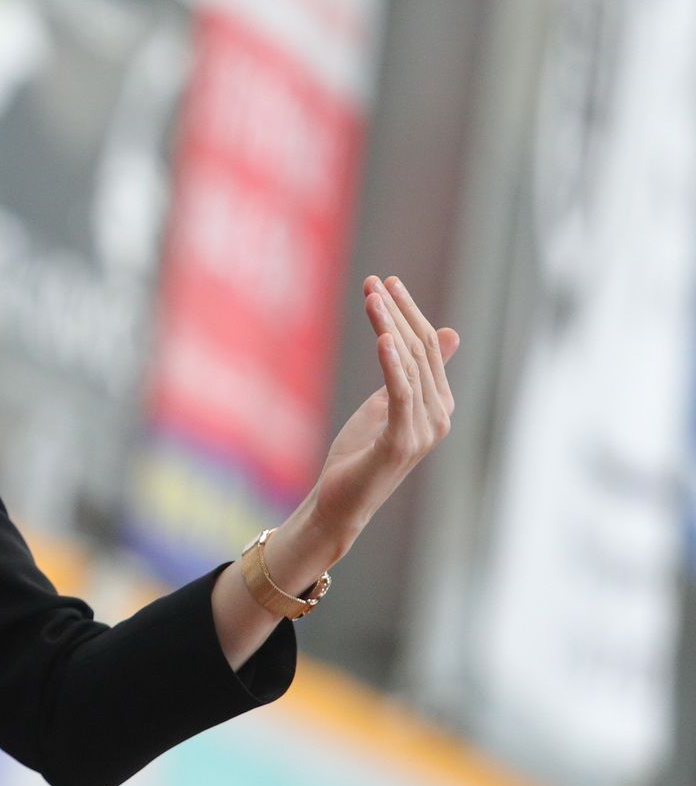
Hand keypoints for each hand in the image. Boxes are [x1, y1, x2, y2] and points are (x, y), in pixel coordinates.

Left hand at [301, 275, 458, 562]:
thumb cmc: (359, 457)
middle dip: (398, 312)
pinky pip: (400, 396)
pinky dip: (393, 365)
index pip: (428, 347)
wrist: (339, 505)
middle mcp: (439, 416)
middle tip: (376, 280)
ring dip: (389, 327)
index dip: (408, 312)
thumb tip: (445, 332)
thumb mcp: (386, 405)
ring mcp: (423, 431)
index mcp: (437, 405)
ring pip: (409, 366)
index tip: (385, 282)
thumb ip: (410, 372)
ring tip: (372, 297)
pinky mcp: (401, 443)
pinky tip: (382, 338)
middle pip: (422, 351)